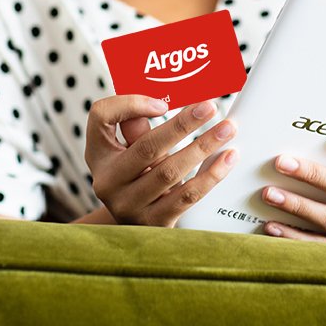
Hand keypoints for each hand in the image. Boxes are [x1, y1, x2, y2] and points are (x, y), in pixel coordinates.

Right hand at [85, 95, 237, 226]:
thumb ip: (136, 128)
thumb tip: (157, 103)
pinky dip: (210, 175)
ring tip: (227, 129)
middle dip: (182, 124)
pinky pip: (187, 196)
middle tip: (210, 107)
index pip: (101, 117)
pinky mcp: (154, 222)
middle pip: (146, 146)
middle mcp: (108, 181)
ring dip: (203, 147)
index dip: (130, 104)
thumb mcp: (126, 150)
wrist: (132, 223)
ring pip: (170, 171)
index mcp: (98, 154)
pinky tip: (227, 158)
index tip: (162, 102)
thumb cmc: (134, 175)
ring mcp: (129, 205)